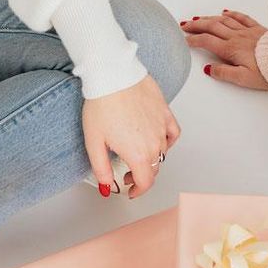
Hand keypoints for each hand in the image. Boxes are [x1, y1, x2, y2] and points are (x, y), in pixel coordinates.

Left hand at [82, 73, 181, 198]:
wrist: (112, 75)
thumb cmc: (102, 104)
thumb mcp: (94, 142)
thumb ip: (101, 169)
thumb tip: (106, 186)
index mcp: (138, 154)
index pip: (145, 182)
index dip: (137, 191)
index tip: (131, 191)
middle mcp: (154, 143)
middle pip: (154, 169)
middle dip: (141, 176)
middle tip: (127, 174)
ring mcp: (162, 127)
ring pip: (162, 152)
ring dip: (151, 159)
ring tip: (137, 154)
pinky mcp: (165, 112)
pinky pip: (173, 133)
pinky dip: (168, 141)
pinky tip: (158, 140)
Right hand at [181, 8, 267, 89]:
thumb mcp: (244, 79)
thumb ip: (224, 74)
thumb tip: (209, 69)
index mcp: (231, 50)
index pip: (207, 42)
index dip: (193, 40)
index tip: (184, 40)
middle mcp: (237, 37)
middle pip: (212, 27)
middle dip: (196, 25)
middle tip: (184, 25)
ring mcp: (247, 31)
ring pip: (224, 20)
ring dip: (209, 18)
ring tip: (199, 18)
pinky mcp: (258, 29)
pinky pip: (241, 17)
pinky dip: (231, 13)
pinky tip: (225, 12)